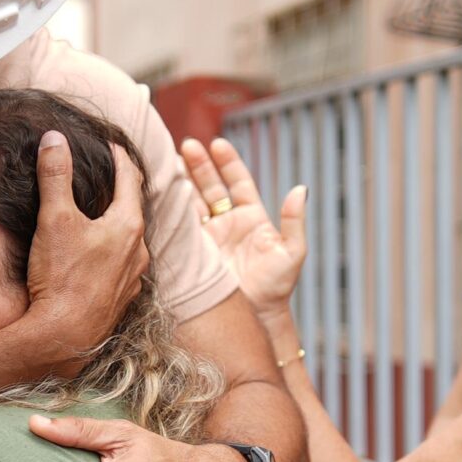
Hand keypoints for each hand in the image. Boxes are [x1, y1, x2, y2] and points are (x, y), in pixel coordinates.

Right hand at [20, 131, 146, 373]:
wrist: (64, 338)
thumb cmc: (61, 278)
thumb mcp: (54, 218)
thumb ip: (55, 175)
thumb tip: (54, 138)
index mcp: (128, 225)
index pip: (129, 178)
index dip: (119, 157)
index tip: (111, 145)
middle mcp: (138, 250)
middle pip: (133, 208)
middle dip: (122, 189)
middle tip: (110, 174)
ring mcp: (133, 277)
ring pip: (130, 239)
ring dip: (119, 223)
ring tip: (104, 213)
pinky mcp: (122, 298)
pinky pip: (123, 265)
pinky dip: (113, 252)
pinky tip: (100, 256)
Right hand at [178, 137, 304, 322]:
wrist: (256, 317)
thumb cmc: (278, 287)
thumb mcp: (292, 253)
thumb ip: (294, 222)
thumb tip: (301, 190)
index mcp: (251, 217)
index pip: (238, 181)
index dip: (227, 162)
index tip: (217, 144)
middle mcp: (227, 223)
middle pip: (210, 186)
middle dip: (198, 165)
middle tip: (186, 146)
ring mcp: (209, 237)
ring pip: (192, 202)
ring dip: (180, 183)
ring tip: (167, 164)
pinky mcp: (193, 252)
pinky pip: (180, 227)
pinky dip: (170, 210)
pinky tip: (160, 194)